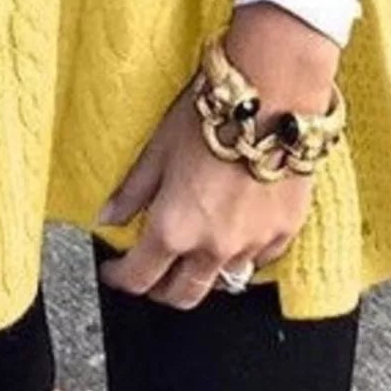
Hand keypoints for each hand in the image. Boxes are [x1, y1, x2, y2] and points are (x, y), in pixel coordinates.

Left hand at [95, 2, 337, 309]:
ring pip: (223, 281)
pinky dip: (241, 255)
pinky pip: (258, 261)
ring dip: (203, 272)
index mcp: (174, 228)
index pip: (139, 277)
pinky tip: (234, 231)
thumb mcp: (158, 148)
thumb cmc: (212, 114)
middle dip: (161, 288)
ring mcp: (252, 245)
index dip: (120, 277)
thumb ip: (132, 191)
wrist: (273, 95)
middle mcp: (213, 247)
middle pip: (182, 295)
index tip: (115, 270)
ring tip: (194, 248)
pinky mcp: (284, 232)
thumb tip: (107, 217)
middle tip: (152, 268)